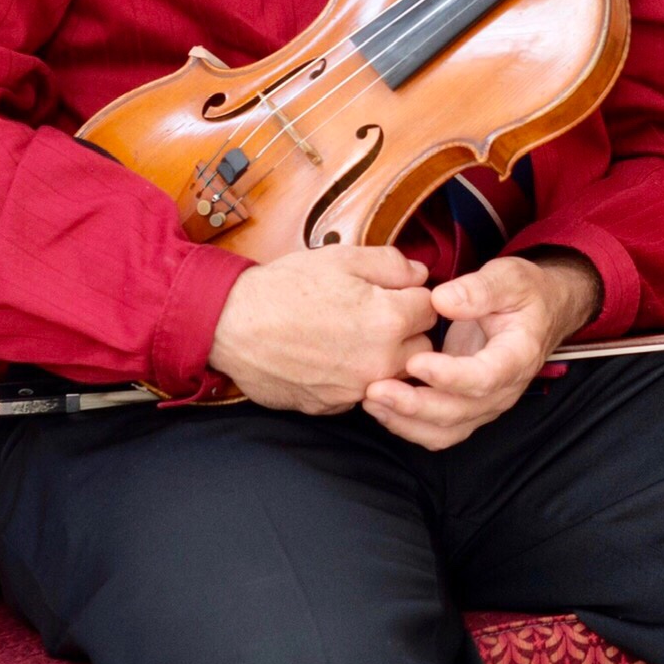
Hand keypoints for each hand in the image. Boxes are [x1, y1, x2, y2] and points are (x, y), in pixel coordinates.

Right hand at [209, 245, 436, 413]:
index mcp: (390, 319)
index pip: (431, 309)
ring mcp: (354, 389)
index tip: (396, 292)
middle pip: (421, 347)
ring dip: (386, 358)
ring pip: (394, 375)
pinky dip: (356, 377)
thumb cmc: (287, 287)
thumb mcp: (344, 257)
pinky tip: (333, 358)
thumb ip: (393, 264)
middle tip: (378, 315)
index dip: (414, 296)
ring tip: (356, 337)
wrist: (232, 325)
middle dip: (408, 330)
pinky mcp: (330, 406)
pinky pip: (361, 392)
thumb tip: (419, 274)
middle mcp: (379, 361)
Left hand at [363, 253, 600, 449]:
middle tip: (376, 387)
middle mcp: (505, 390)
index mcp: (519, 356)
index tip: (415, 360)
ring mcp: (486, 405)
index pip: (485, 378)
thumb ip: (479, 289)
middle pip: (459, 412)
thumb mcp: (509, 277)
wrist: (539, 312)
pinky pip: (438, 432)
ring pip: (445, 430)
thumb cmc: (524, 292)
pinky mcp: (468, 410)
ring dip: (406, 421)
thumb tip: (441, 300)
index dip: (449, 375)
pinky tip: (382, 406)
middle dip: (414, 405)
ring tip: (372, 398)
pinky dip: (408, 425)